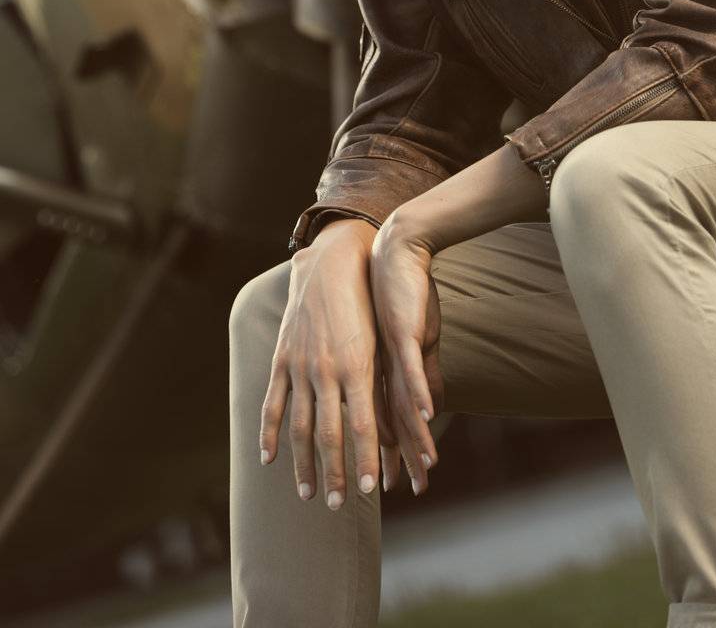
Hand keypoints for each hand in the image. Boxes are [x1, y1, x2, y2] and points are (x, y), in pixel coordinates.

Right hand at [259, 218, 383, 509]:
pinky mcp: (282, 357)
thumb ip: (381, 382)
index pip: (362, 426)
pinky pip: (273, 402)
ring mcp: (301, 365)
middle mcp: (328, 369)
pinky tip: (269, 459)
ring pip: (301, 426)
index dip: (365, 460)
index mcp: (358, 366)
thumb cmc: (368, 303)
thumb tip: (394, 425)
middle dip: (334, 473)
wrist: (334, 262)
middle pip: (330, 434)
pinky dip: (269, 433)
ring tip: (308, 493)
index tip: (370, 492)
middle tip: (336, 505)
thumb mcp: (380, 341)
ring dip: (304, 463)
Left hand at [369, 214, 442, 494]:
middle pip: (387, 422)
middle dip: (392, 459)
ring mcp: (389, 354)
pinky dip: (419, 393)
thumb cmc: (406, 294)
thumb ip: (420, 374)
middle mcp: (378, 368)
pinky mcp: (403, 334)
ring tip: (420, 466)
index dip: (385, 455)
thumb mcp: (416, 340)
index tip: (384, 484)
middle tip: (391, 491)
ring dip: (410, 437)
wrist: (395, 252)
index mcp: (377, 371)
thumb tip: (430, 406)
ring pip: (399, 404)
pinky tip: (428, 415)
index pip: (382, 421)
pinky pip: (410, 369)